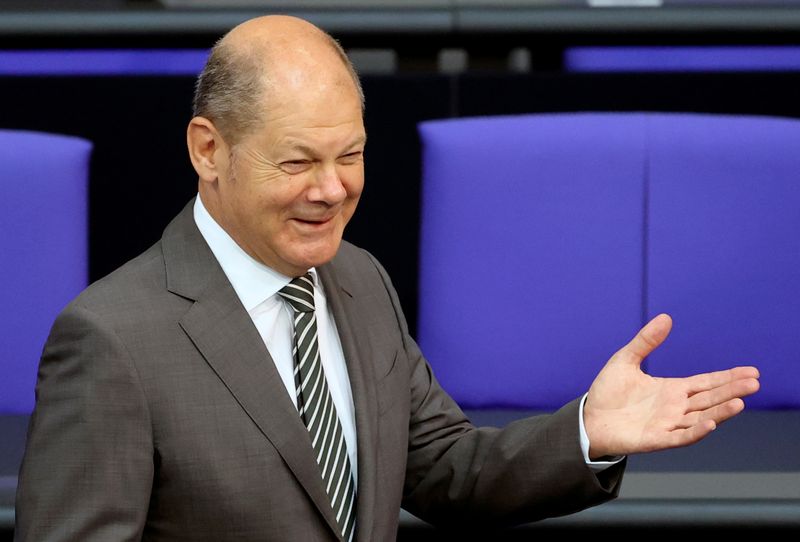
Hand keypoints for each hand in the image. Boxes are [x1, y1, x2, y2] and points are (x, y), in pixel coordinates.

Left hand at [583, 314, 759, 458]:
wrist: (589, 418)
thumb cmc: (608, 392)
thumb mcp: (626, 360)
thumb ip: (646, 341)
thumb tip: (666, 317)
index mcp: (672, 389)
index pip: (706, 383)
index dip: (727, 377)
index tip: (751, 371)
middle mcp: (675, 408)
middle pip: (710, 399)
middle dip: (732, 391)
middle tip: (755, 382)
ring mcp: (668, 424)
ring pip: (701, 418)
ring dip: (721, 411)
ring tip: (740, 402)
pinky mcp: (656, 439)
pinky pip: (681, 436)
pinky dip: (697, 431)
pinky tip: (711, 423)